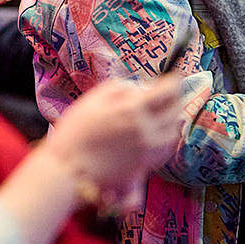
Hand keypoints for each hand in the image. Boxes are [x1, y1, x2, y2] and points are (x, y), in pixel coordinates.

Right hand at [40, 74, 185, 211]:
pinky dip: (169, 139)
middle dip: (175, 98)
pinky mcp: (145, 164)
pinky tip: (161, 134)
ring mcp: (148, 149)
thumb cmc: (75, 132)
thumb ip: (119, 88)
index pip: (166, 92)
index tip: (173, 77)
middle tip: (171, 93)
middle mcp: (146, 130)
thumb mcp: (92, 99)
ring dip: (174, 119)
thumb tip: (139, 88)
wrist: (69, 166)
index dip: (173, 81)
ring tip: (167, 113)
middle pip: (175, 111)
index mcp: (132, 110)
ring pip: (174, 131)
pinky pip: (167, 149)